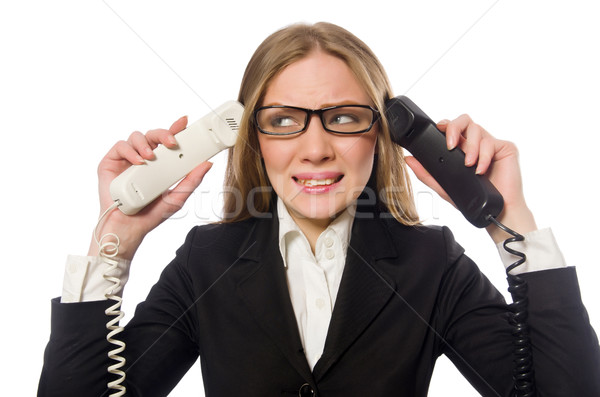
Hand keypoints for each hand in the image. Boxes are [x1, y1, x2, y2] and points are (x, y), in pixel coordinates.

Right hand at [89, 116, 212, 259]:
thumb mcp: (178, 197)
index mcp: (160, 163)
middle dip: (163, 133)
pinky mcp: (111, 162)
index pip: (168, 141)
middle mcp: (144, 158)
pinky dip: (130, 151)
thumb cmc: (152, 214)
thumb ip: (192, 181)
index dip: (176, 129)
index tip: (185, 122)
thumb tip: (207, 164)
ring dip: (145, 143)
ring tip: (150, 157)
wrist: (129, 227)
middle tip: (171, 142)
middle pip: (153, 135)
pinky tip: (138, 162)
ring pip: (136, 137)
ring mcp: (127, 159)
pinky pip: (120, 147)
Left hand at [404, 114, 536, 242]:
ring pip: (477, 129)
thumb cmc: (471, 199)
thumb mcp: (443, 186)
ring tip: (468, 165)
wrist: (495, 212)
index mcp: (460, 148)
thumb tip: (409, 159)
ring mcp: (490, 144)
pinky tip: (480, 170)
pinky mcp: (505, 148)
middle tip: (451, 145)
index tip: (438, 129)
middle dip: (455, 128)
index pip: (451, 127)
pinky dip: (484, 156)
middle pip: (464, 120)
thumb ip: (425, 173)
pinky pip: (491, 143)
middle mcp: (474, 143)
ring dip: (470, 148)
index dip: (445, 124)